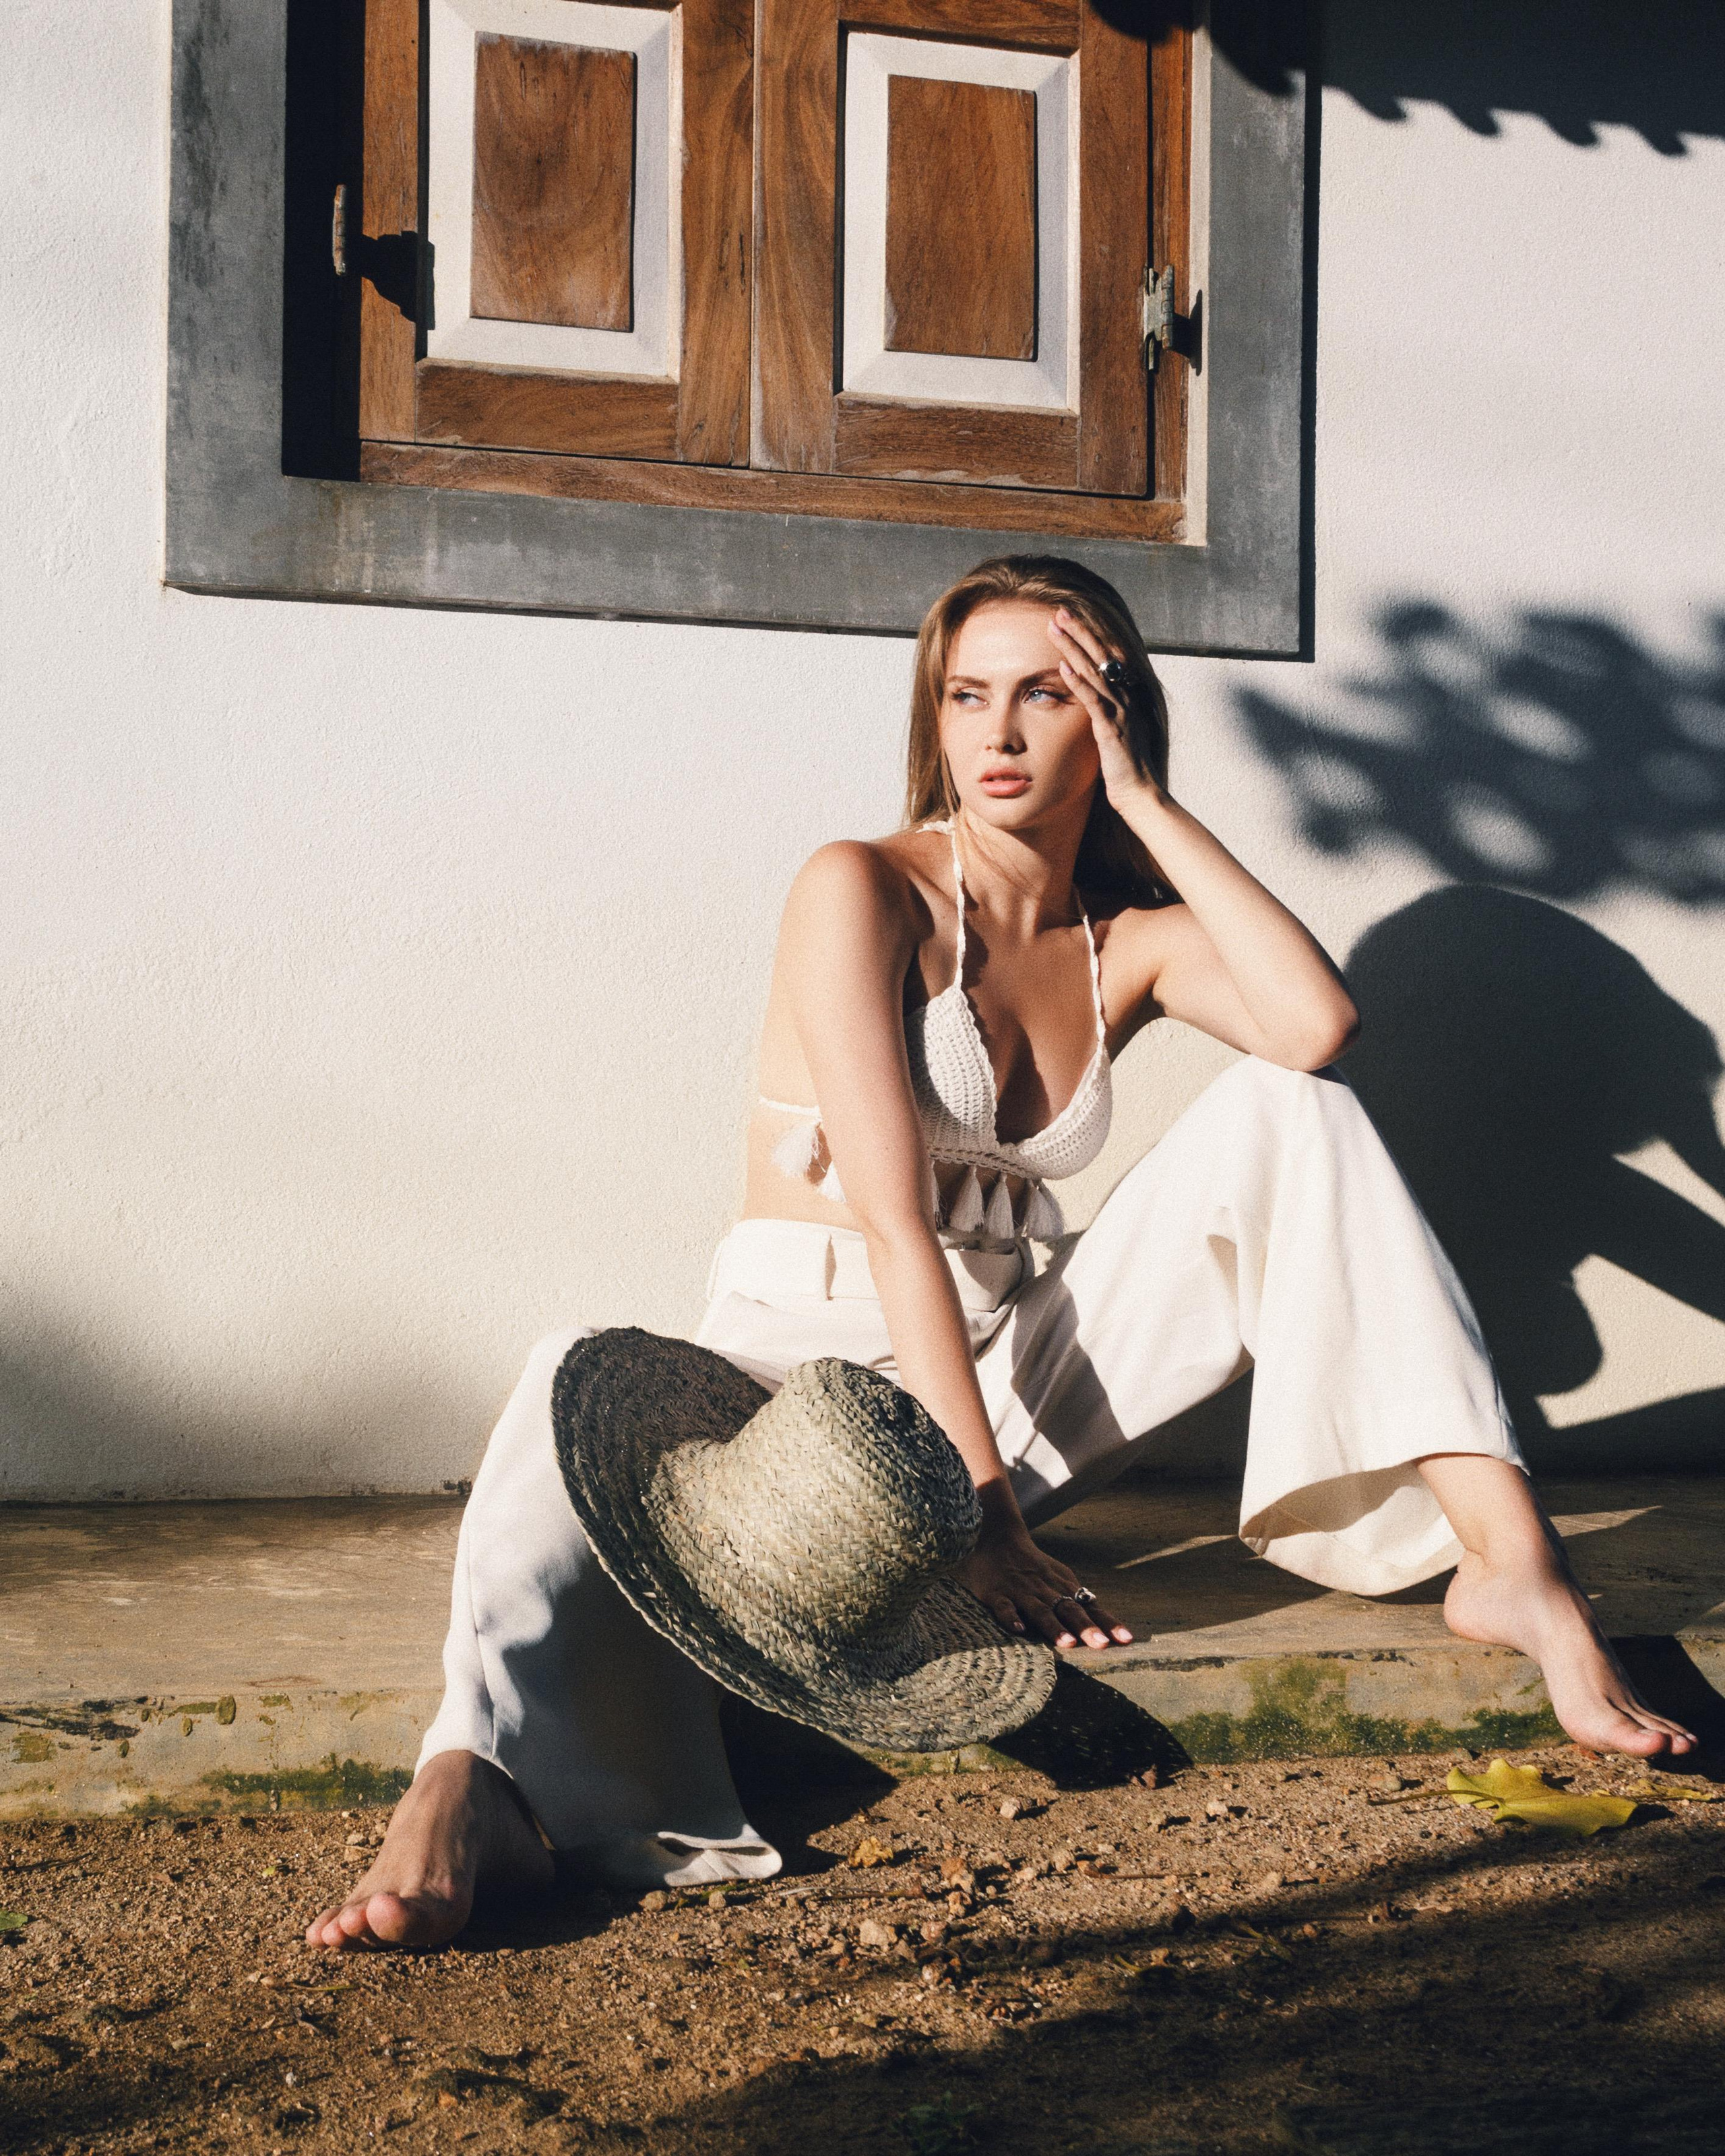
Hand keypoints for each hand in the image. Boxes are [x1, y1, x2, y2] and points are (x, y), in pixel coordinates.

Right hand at [958, 1516, 1131, 1650]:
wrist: (998, 1537)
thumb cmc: (1033, 1564)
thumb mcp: (1059, 1577)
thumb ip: (1078, 1599)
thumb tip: (1106, 1623)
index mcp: (1063, 1587)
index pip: (1090, 1608)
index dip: (1108, 1624)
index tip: (1126, 1640)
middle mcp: (1046, 1590)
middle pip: (1069, 1609)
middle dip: (1086, 1627)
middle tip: (1102, 1644)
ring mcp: (1022, 1592)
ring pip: (1040, 1610)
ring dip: (1054, 1626)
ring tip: (1068, 1642)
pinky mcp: (997, 1594)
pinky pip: (1004, 1608)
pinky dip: (1011, 1618)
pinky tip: (1019, 1630)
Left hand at [1048, 607, 1160, 813]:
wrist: (1140, 794)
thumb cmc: (1125, 767)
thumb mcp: (1114, 731)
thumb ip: (1105, 710)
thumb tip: (1091, 697)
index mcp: (1127, 695)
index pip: (1108, 656)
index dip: (1090, 635)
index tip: (1070, 618)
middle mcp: (1126, 698)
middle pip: (1101, 656)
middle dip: (1080, 631)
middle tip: (1060, 611)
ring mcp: (1120, 712)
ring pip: (1095, 672)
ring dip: (1074, 649)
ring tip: (1055, 629)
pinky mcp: (1111, 730)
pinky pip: (1094, 702)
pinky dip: (1079, 683)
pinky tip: (1064, 668)